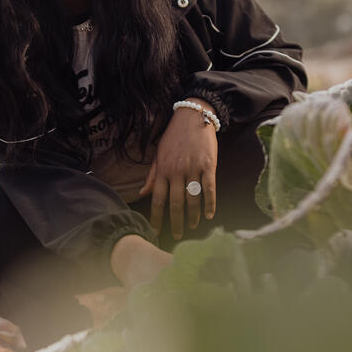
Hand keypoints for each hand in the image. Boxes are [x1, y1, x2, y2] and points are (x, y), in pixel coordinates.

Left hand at [139, 99, 217, 238]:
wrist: (193, 116)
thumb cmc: (174, 136)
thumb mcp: (159, 154)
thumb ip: (152, 175)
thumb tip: (141, 194)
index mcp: (163, 170)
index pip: (157, 199)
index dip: (156, 217)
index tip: (155, 231)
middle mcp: (176, 171)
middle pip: (175, 203)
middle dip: (176, 222)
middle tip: (178, 235)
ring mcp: (193, 168)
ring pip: (192, 198)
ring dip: (193, 215)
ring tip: (193, 226)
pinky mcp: (208, 165)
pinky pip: (209, 188)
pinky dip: (210, 203)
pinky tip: (209, 214)